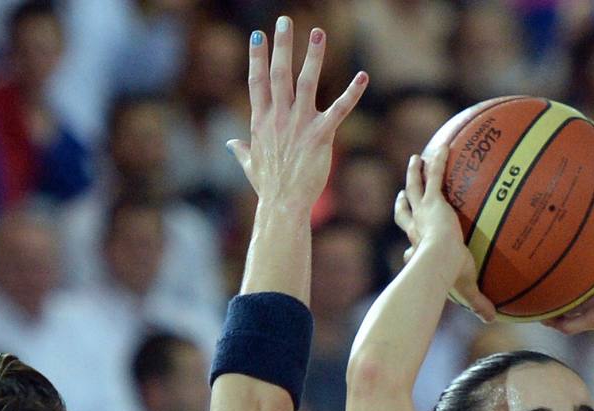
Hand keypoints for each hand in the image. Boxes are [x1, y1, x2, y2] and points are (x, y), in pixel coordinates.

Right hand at [226, 16, 367, 212]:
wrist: (283, 206)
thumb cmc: (268, 188)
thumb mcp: (251, 165)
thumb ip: (241, 150)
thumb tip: (230, 145)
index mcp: (261, 122)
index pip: (257, 82)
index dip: (256, 58)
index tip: (257, 36)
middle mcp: (278, 118)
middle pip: (279, 74)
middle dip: (282, 46)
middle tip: (284, 21)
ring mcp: (299, 125)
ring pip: (306, 83)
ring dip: (313, 56)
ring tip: (318, 32)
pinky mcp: (320, 136)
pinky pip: (339, 110)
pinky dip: (352, 93)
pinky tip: (363, 76)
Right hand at [394, 146, 495, 321]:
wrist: (439, 262)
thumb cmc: (448, 278)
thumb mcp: (464, 288)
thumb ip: (477, 301)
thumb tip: (492, 318)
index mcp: (418, 247)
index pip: (411, 241)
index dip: (409, 237)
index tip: (408, 238)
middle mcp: (415, 228)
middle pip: (404, 211)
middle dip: (403, 201)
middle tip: (402, 193)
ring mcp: (422, 213)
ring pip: (413, 188)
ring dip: (414, 173)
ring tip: (416, 159)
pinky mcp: (433, 201)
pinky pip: (435, 176)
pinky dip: (438, 161)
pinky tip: (445, 147)